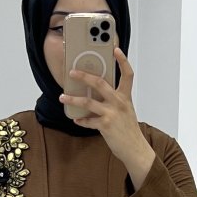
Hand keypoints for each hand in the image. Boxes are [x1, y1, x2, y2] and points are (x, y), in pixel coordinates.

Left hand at [60, 47, 150, 169]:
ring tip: (62, 97)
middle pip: (99, 83)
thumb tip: (97, 93)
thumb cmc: (128, 129)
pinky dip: (81, 120)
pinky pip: (88, 121)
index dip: (123, 60)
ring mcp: (111, 113)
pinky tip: (76, 120)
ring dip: (72, 99)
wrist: (134, 148)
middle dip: (84, 76)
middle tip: (72, 72)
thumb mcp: (126, 110)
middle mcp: (119, 102)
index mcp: (125, 96)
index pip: (127, 74)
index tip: (116, 49)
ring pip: (88, 102)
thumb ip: (114, 100)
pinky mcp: (105, 125)